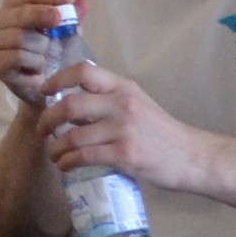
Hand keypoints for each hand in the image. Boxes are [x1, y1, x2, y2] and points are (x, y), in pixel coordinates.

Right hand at [0, 0, 86, 107]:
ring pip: (19, 35)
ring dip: (41, 45)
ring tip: (49, 54)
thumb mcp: (66, 33)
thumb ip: (73, 17)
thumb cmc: (52, 54)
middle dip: (41, 14)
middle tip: (59, 19)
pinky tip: (40, 67)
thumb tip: (83, 3)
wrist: (45, 87)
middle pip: (20, 11)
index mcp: (15, 5)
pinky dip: (34, 61)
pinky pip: (17, 56)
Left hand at [38, 62, 213, 200]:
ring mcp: (124, 130)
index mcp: (124, 87)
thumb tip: (73, 104)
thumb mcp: (138, 104)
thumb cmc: (162, 133)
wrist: (192, 157)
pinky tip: (65, 165)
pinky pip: (84, 156)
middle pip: (70, 104)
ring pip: (73, 136)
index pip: (83, 71)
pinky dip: (68, 162)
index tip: (44, 91)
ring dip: (56, 147)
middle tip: (43, 129)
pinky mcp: (125, 155)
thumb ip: (110, 100)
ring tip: (54, 154)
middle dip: (48, 119)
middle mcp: (122, 104)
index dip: (57, 79)